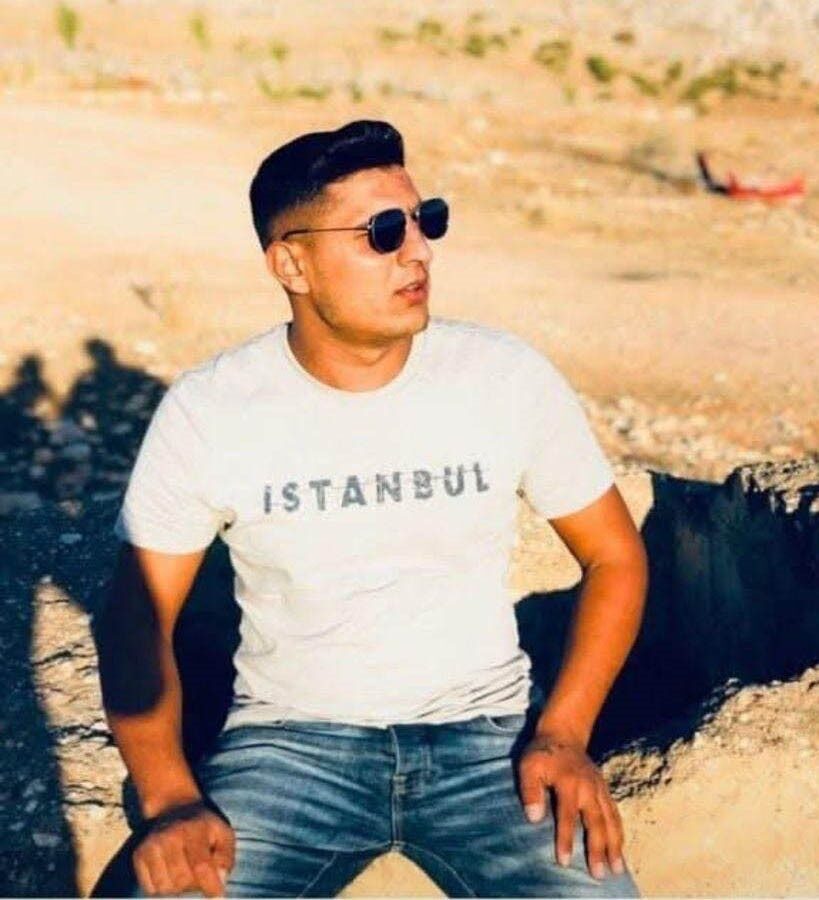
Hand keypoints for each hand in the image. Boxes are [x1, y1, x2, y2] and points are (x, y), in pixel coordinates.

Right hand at [133, 799, 234, 896]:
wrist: (174, 808)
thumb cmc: (203, 827)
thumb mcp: (223, 834)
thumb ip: (225, 857)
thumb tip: (219, 880)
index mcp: (194, 829)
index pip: (200, 865)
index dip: (210, 885)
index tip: (217, 896)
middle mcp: (169, 837)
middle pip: (182, 881)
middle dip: (194, 885)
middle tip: (199, 876)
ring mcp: (151, 846)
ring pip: (165, 888)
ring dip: (177, 888)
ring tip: (184, 872)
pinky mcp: (139, 855)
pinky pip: (150, 889)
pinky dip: (162, 888)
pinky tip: (169, 872)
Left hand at [517, 730, 625, 880]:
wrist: (563, 733)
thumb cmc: (542, 753)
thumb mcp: (529, 766)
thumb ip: (530, 791)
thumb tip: (533, 818)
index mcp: (569, 783)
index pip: (567, 816)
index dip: (566, 839)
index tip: (565, 862)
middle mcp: (588, 788)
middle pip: (596, 822)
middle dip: (597, 849)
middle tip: (598, 874)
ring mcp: (599, 789)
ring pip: (610, 820)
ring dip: (614, 845)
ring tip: (617, 868)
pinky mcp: (604, 789)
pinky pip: (615, 813)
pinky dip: (619, 832)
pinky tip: (619, 849)